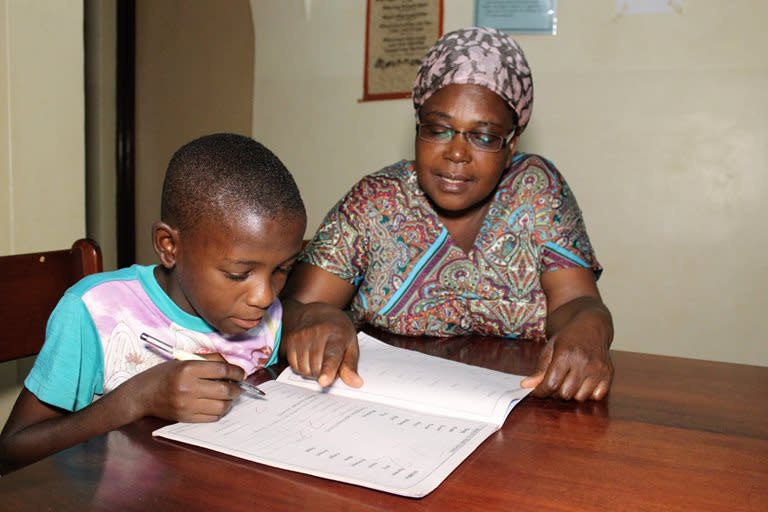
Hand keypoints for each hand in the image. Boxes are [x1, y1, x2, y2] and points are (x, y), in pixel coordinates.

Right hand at [129, 359, 244, 421]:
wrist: (142, 394)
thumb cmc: (164, 374)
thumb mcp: (184, 360)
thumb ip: (209, 360)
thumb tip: (232, 367)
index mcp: (188, 368)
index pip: (222, 370)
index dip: (237, 372)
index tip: (241, 374)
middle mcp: (188, 387)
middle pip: (225, 390)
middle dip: (237, 388)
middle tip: (237, 386)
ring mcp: (187, 405)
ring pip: (222, 406)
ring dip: (229, 401)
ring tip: (227, 396)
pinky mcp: (186, 418)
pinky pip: (212, 417)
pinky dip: (219, 411)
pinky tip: (216, 404)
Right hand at [282, 301, 362, 387]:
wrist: (318, 313)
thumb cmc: (338, 331)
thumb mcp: (350, 345)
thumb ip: (351, 366)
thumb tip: (356, 383)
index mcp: (337, 335)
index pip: (331, 356)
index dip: (328, 371)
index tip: (324, 381)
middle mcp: (317, 333)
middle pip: (316, 368)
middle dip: (323, 373)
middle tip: (328, 364)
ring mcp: (302, 335)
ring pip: (304, 369)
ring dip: (312, 371)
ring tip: (319, 360)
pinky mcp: (291, 340)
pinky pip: (294, 366)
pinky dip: (302, 367)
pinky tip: (308, 358)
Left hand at [520, 328, 612, 400]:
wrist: (592, 326)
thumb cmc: (569, 337)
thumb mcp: (550, 348)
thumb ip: (540, 369)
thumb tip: (526, 385)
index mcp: (565, 354)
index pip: (551, 383)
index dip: (541, 391)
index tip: (538, 391)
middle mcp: (583, 362)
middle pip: (565, 393)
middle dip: (555, 392)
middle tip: (554, 383)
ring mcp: (598, 369)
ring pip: (580, 397)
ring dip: (571, 393)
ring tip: (569, 381)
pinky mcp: (608, 374)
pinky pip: (596, 396)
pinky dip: (587, 393)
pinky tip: (583, 382)